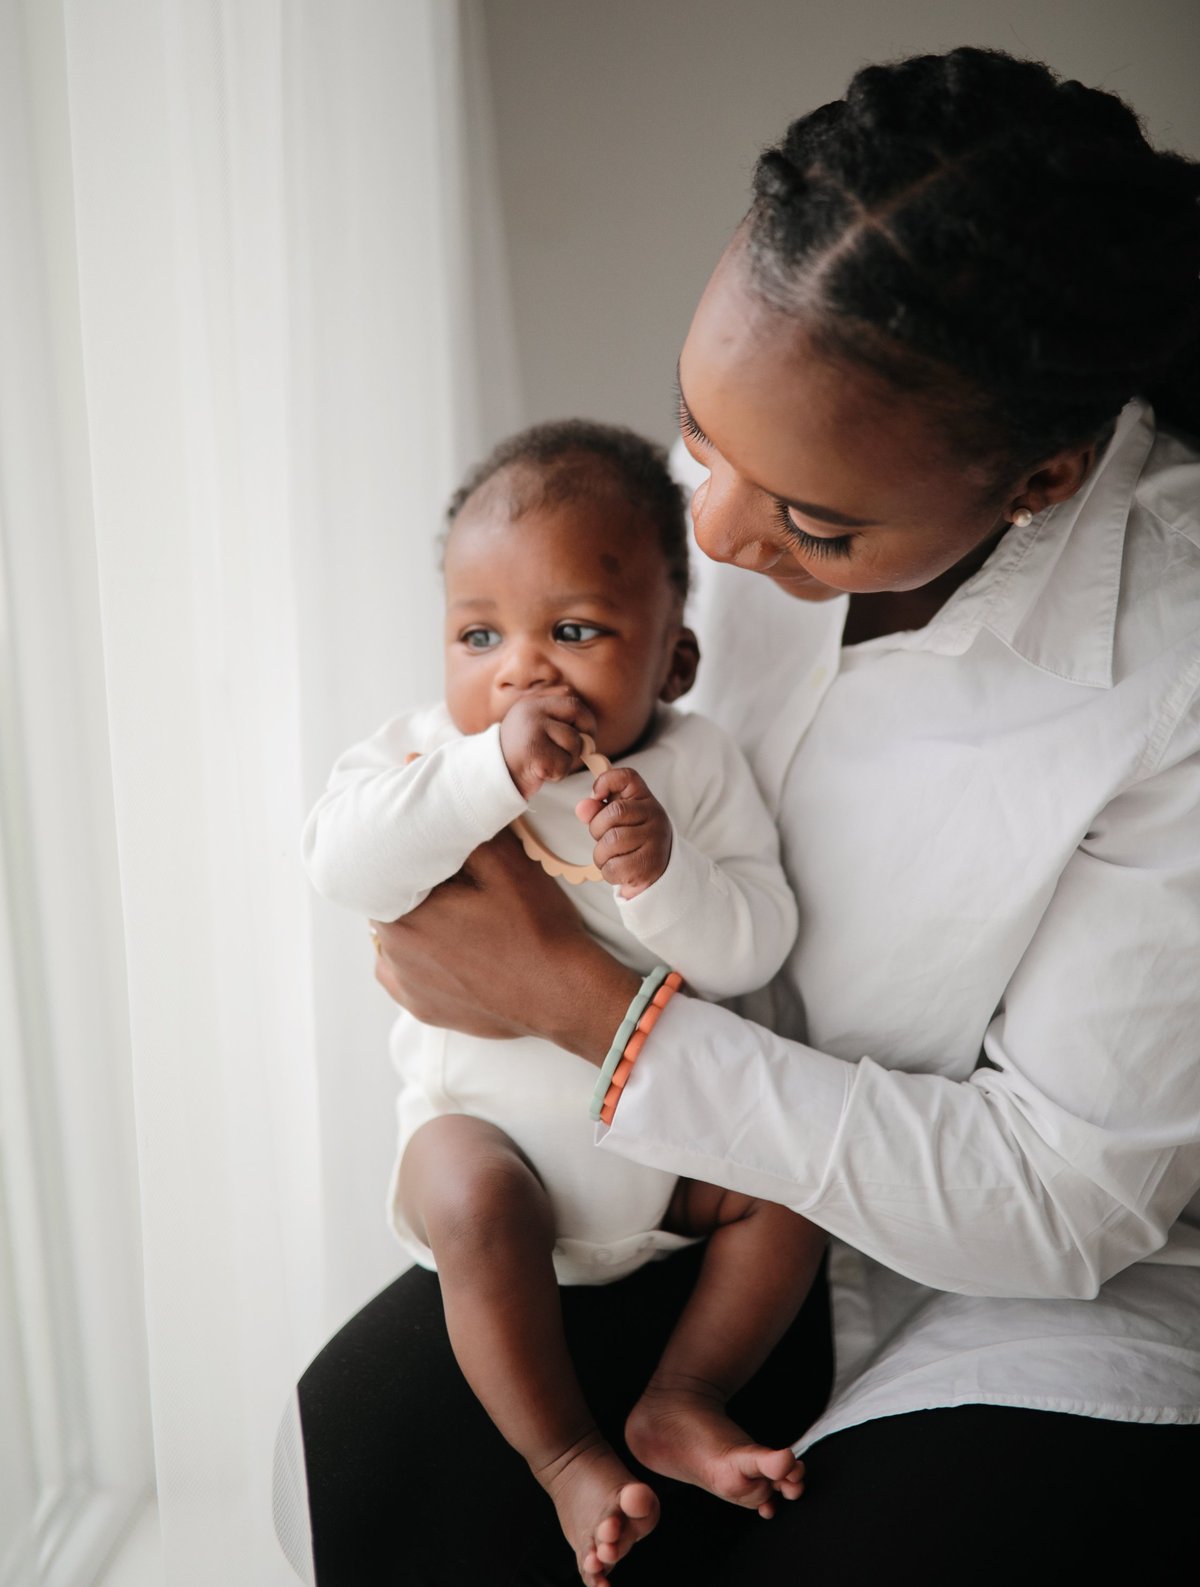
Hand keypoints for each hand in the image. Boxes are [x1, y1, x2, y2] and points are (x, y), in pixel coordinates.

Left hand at [371, 828, 638, 1058]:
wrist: (564, 996)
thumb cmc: (536, 927)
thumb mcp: (504, 862)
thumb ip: (460, 818)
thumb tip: (416, 766)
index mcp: (403, 911)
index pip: (385, 869)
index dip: (410, 855)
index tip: (436, 856)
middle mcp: (391, 952)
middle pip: (390, 901)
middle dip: (415, 887)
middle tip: (456, 883)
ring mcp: (404, 985)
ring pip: (396, 936)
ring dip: (416, 923)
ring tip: (459, 917)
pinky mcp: (420, 1008)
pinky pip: (406, 972)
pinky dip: (422, 957)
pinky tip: (456, 948)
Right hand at [499, 689, 596, 799]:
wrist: (492, 776)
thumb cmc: (521, 755)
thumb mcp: (536, 728)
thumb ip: (559, 721)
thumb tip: (590, 737)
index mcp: (534, 702)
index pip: (573, 702)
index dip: (586, 720)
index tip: (586, 735)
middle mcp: (532, 711)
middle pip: (577, 717)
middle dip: (583, 739)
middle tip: (577, 752)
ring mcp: (532, 730)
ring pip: (574, 743)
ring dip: (568, 760)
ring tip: (548, 762)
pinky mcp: (534, 753)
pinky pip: (564, 763)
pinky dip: (558, 774)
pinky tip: (541, 772)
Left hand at [576, 767, 672, 897]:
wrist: (657, 869)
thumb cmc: (631, 838)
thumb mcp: (614, 819)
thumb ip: (597, 809)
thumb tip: (582, 807)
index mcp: (644, 798)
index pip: (626, 777)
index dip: (605, 782)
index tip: (596, 796)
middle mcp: (654, 815)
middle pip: (613, 813)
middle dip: (597, 829)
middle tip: (604, 838)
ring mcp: (655, 841)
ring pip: (611, 843)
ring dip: (601, 855)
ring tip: (611, 856)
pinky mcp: (650, 866)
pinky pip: (614, 867)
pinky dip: (608, 871)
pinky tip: (618, 868)